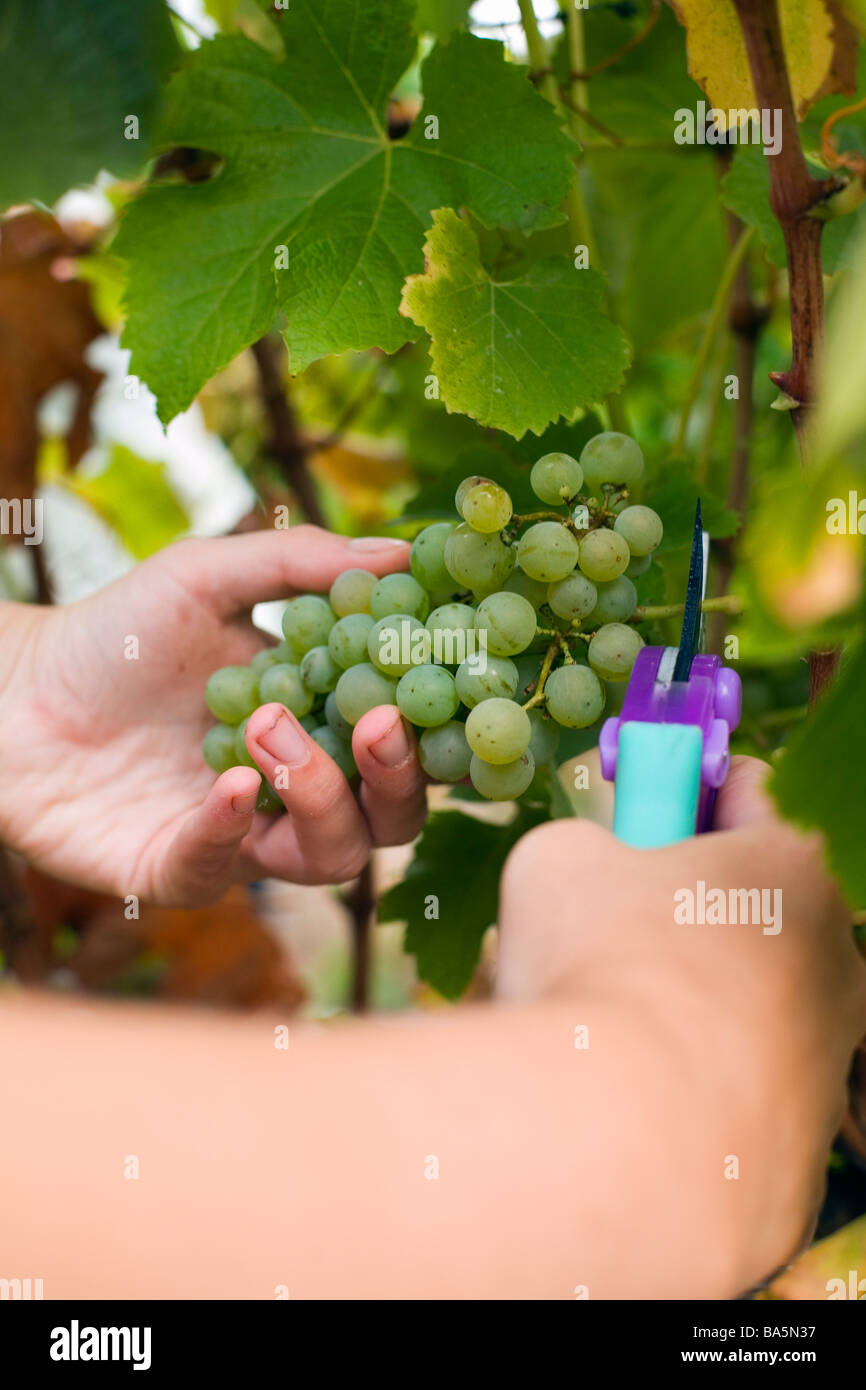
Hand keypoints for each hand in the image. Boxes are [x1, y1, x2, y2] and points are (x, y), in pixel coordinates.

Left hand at [0, 527, 425, 902]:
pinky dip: (233, 831)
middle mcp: (294, 789)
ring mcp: (242, 838)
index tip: (437, 677)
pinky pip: (226, 873)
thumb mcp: (205, 575)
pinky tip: (229, 783)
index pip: (405, 742)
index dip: (434, 724)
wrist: (10, 689)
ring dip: (318, 796)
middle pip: (390, 818)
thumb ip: (300, 563)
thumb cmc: (113, 633)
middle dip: (396, 778)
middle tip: (376, 723)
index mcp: (318, 721)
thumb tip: (404, 548)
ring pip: (330, 858)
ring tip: (268, 727)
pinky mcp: (179, 872)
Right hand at [495, 757, 865, 1294]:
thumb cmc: (602, 971)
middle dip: (677, 913)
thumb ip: (584, 847)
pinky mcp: (802, 1149)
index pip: (749, 791)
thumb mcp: (557, 860)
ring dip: (677, 1004)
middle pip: (749, 908)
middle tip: (603, 932)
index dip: (679, 794)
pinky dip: (682, 1089)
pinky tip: (624, 1099)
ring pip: (740, 1007)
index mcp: (795, 867)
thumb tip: (585, 878)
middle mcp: (838, 960)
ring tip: (601, 1029)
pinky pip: (731, 1094)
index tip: (635, 821)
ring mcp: (828, 1062)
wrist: (624, 1146)